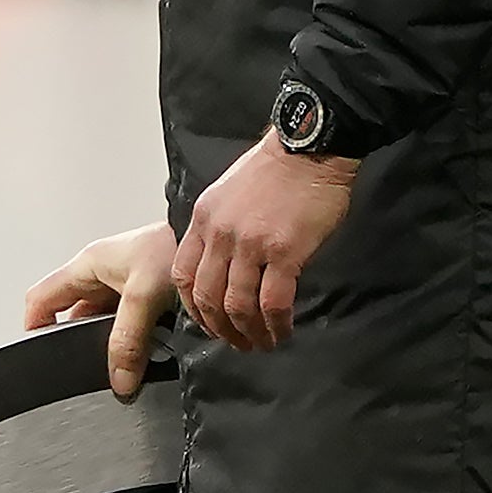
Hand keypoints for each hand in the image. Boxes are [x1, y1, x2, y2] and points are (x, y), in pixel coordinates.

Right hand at [20, 222, 177, 396]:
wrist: (218, 236)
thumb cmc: (173, 245)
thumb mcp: (143, 297)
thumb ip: (128, 341)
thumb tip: (119, 381)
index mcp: (85, 267)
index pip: (41, 300)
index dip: (36, 329)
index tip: (44, 355)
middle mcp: (101, 274)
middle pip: (76, 317)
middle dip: (85, 343)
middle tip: (98, 366)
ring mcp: (124, 282)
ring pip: (107, 322)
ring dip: (118, 341)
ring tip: (132, 358)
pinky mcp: (148, 290)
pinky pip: (133, 322)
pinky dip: (140, 337)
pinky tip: (155, 347)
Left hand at [174, 132, 353, 355]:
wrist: (308, 148)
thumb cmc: (273, 170)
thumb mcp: (226, 194)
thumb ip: (218, 228)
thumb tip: (223, 262)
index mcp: (202, 221)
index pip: (182, 275)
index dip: (192, 306)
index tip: (206, 322)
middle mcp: (219, 236)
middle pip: (206, 296)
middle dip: (219, 328)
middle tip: (235, 343)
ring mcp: (250, 245)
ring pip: (237, 304)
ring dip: (248, 332)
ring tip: (260, 344)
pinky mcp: (284, 252)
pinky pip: (273, 301)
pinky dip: (275, 323)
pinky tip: (282, 331)